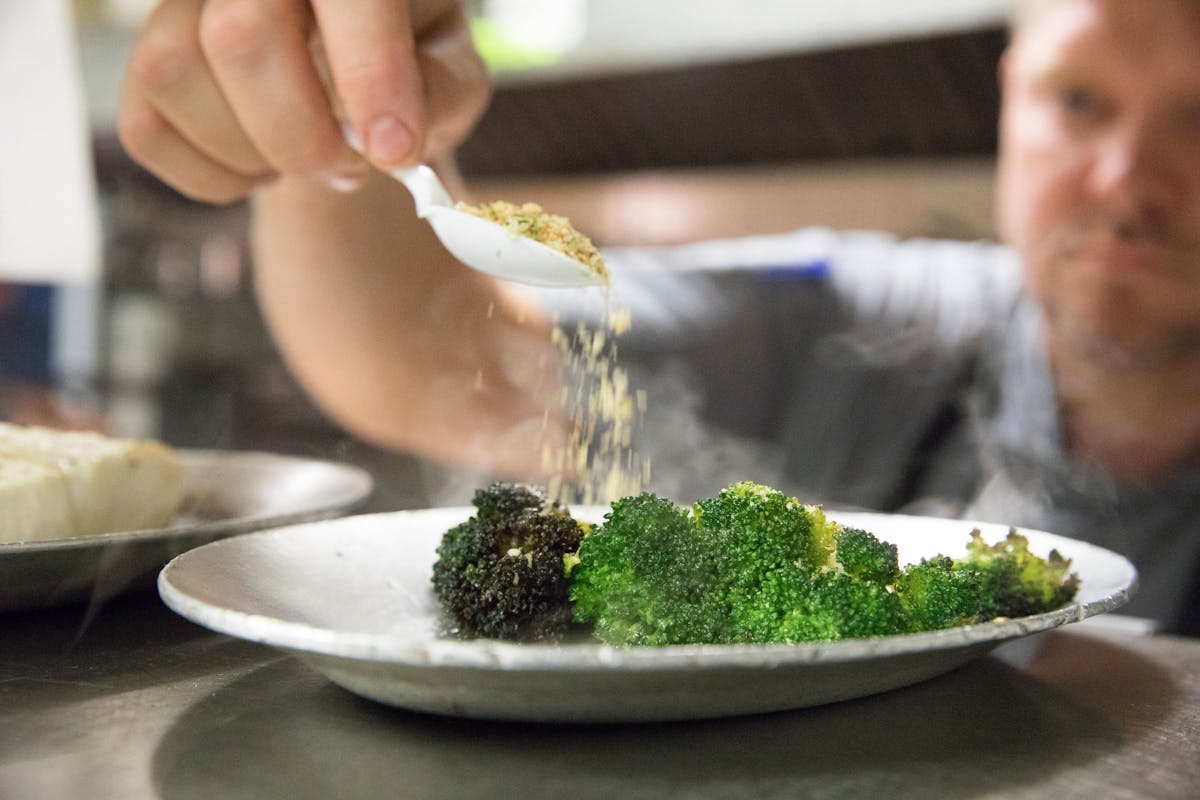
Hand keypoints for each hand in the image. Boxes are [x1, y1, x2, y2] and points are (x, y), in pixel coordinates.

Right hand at [118, 0, 489, 202]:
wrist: (351, 85)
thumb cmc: (406, 68)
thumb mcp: (449, 75)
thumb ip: (440, 94)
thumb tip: (391, 139)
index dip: (369, 73)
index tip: (394, 150)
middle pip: (239, 36)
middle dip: (301, 135)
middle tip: (349, 168)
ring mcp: (179, 7)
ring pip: (176, 74)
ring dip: (254, 154)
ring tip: (305, 158)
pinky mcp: (142, 68)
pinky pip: (147, 130)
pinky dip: (216, 179)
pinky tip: (261, 167)